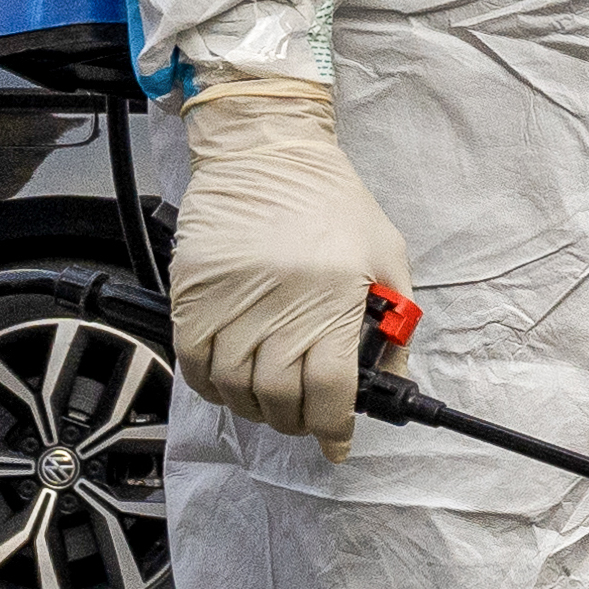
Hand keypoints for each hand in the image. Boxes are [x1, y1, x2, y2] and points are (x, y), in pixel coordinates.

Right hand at [170, 76, 409, 454]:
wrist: (264, 148)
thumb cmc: (330, 199)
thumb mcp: (386, 254)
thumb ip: (395, 321)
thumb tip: (393, 377)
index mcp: (332, 294)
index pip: (331, 388)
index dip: (335, 426)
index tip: (337, 440)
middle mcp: (279, 302)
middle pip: (279, 397)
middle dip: (296, 421)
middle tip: (306, 417)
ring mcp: (229, 299)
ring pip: (234, 388)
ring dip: (254, 407)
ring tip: (271, 399)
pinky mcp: (192, 292)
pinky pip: (193, 362)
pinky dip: (212, 384)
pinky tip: (232, 378)